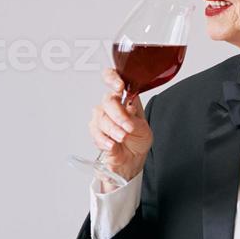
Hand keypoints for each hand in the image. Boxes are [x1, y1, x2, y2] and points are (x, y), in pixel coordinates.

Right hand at [89, 68, 152, 185]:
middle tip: (128, 127)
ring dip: (113, 130)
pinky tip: (112, 145)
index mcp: (125, 98)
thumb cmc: (138, 140)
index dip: (112, 78)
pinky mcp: (95, 132)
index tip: (119, 86)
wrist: (132, 160)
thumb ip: (134, 119)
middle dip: (118, 115)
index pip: (112, 78)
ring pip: (101, 118)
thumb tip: (127, 109)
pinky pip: (96, 133)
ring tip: (122, 138)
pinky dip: (105, 140)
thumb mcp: (144, 129)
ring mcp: (101, 118)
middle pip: (107, 101)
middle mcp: (111, 106)